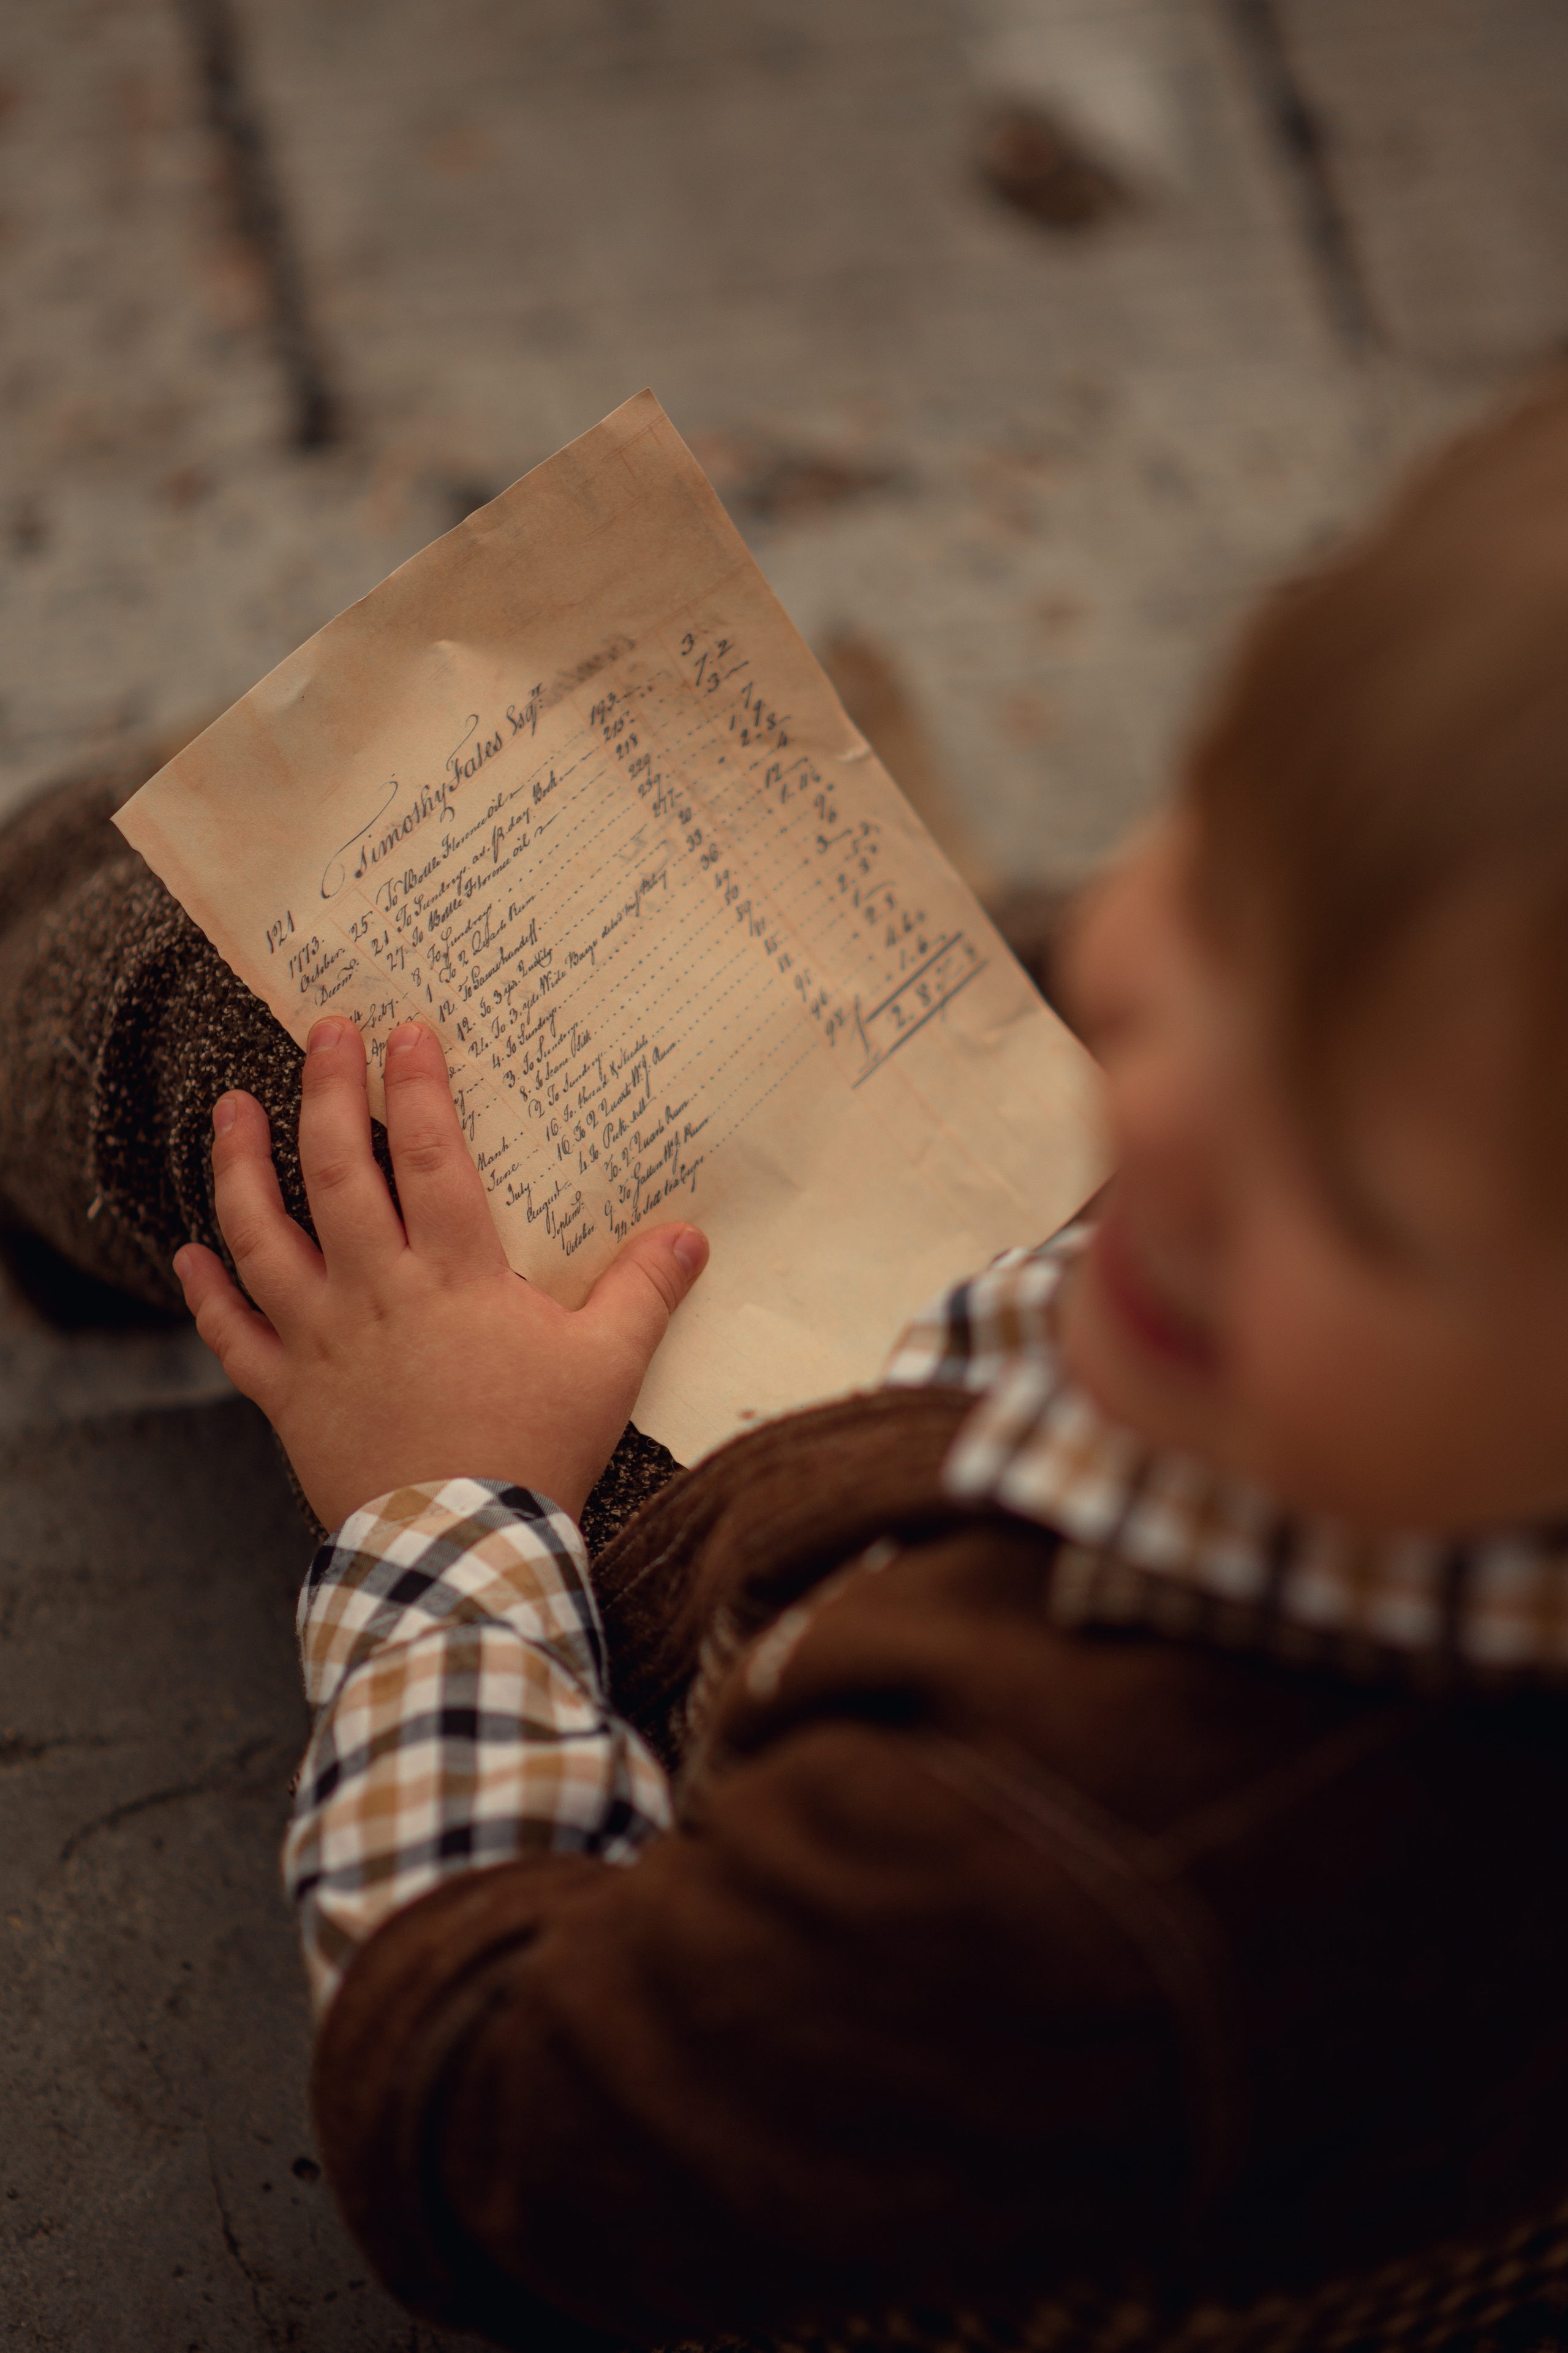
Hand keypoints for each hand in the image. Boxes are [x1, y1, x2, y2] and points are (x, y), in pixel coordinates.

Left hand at [173, 1017, 707, 1528]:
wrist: (464, 1551)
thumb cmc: (536, 1452)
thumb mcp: (607, 1367)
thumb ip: (644, 1292)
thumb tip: (691, 1234)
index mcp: (455, 1275)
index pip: (429, 1156)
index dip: (416, 1087)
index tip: (405, 1032)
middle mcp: (376, 1292)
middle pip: (335, 1172)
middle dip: (325, 1090)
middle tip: (322, 1032)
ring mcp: (321, 1342)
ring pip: (263, 1237)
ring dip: (241, 1166)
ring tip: (233, 1109)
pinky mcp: (288, 1396)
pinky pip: (234, 1336)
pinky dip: (208, 1292)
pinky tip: (189, 1251)